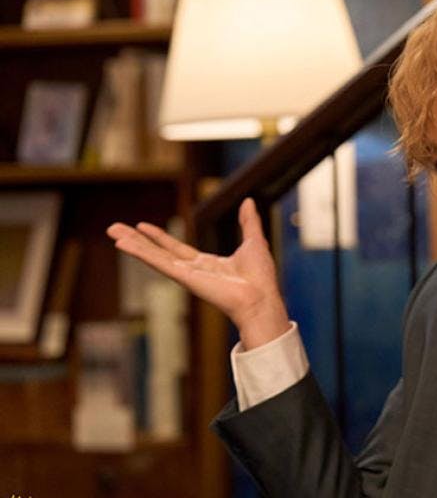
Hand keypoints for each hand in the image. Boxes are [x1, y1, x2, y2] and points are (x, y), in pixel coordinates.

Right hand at [107, 197, 289, 349]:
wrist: (261, 297)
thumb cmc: (260, 277)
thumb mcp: (253, 241)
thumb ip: (248, 222)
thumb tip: (249, 201)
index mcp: (207, 264)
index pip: (176, 248)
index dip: (159, 237)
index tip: (142, 226)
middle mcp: (193, 270)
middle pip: (158, 252)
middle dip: (137, 240)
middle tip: (114, 229)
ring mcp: (186, 275)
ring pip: (154, 257)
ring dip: (133, 245)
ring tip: (113, 233)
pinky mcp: (184, 278)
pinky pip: (159, 263)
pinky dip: (141, 253)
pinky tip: (123, 245)